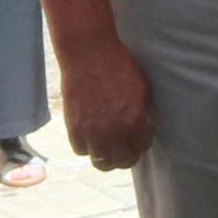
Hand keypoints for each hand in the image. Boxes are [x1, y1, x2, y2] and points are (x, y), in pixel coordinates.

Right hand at [55, 21, 155, 171]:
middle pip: (123, 162)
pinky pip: (81, 150)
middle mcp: (113, 131)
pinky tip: (91, 136)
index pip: (142, 147)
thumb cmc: (118, 65)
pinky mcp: (74, 127)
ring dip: (108, 157)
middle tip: (126, 146)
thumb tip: (143, 126)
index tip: (139, 137)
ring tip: (109, 147)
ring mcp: (91, 131)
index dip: (142, 143)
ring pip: (102, 163)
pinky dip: (87, 146)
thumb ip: (142, 111)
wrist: (89, 54)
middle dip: (127, 155)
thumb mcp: (141, 87)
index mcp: (134, 120)